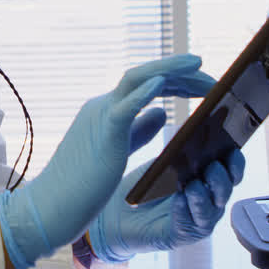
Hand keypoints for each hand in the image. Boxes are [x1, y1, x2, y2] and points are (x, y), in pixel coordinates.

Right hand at [0, 54, 214, 268]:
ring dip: (169, 70)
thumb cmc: (84, 183)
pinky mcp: (103, 134)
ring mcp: (101, 116)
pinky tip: (163, 84)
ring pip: (135, 80)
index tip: (203, 84)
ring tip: (197, 64)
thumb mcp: (119, 150)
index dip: (176, 81)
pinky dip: (143, 93)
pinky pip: (124, 107)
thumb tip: (162, 111)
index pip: (146, 85)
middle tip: (213, 78)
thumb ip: (139, 130)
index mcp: (108, 111)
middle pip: (146, 76)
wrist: (54, 204)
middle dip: (180, 74)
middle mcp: (103, 106)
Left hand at [87, 149, 245, 262]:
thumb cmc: (140, 188)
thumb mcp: (156, 162)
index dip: (233, 153)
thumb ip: (164, 143)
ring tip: (196, 182)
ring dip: (208, 193)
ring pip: (215, 205)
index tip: (230, 138)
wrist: (115, 218)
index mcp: (206, 175)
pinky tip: (180, 201)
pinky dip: (188, 211)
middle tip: (215, 162)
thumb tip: (160, 112)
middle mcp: (208, 196)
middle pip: (229, 184)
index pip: (229, 163)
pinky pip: (193, 224)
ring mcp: (198, 217)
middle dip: (226, 173)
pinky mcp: (183, 234)